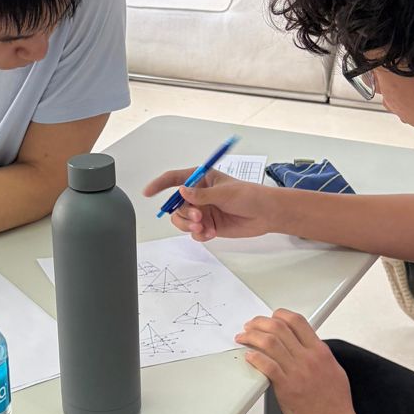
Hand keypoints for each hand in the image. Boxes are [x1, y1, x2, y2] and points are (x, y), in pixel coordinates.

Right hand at [143, 168, 275, 242]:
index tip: (148, 192)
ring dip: (189, 226)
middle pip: (176, 205)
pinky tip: (211, 233)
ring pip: (182, 220)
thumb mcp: (225, 193)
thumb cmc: (250, 195)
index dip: (159, 185)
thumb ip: (201, 195)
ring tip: (203, 228)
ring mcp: (203, 210)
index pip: (174, 179)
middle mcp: (199, 195)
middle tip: (197, 218)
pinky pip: (193, 232)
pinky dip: (199, 234)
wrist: (265, 214)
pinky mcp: (208, 225)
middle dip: (183, 213)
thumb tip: (181, 191)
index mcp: (201, 179)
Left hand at [235, 309, 360, 413]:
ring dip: (252, 337)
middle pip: (279, 327)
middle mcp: (309, 358)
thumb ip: (320, 358)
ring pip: (270, 342)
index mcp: (321, 352)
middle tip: (249, 327)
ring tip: (243, 338)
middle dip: (259, 323)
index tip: (269, 319)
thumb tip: (307, 349)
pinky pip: (267, 365)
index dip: (279, 315)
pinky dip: (255, 357)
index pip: (297, 321)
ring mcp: (298, 372)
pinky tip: (248, 356)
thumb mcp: (335, 373)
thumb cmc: (336, 408)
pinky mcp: (287, 388)